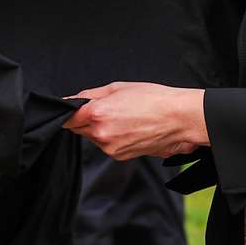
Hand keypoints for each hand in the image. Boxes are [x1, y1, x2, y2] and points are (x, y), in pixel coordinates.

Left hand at [63, 83, 209, 160]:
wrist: (178, 118)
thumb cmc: (152, 99)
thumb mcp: (117, 88)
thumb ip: (89, 95)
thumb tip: (72, 101)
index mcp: (97, 114)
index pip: (67, 118)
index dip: (70, 112)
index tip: (76, 109)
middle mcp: (100, 134)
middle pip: (78, 128)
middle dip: (87, 119)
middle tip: (108, 108)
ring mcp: (110, 148)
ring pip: (93, 137)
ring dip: (100, 129)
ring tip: (123, 117)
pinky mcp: (119, 156)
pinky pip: (106, 145)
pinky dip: (111, 138)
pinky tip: (128, 128)